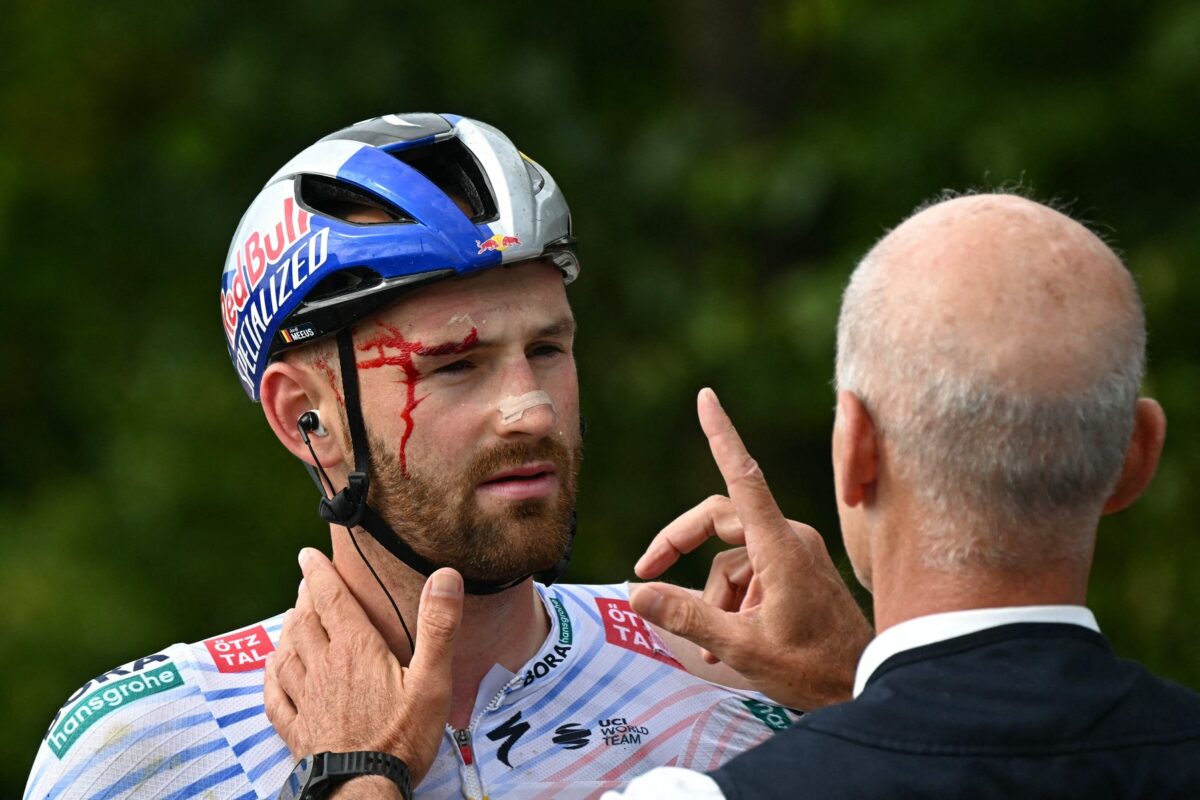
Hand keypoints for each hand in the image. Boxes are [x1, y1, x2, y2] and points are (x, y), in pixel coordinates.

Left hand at [264, 547, 462, 785]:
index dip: (319, 573)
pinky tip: (273, 670)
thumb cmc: (402, 737)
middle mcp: (323, 667)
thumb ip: (438, 627)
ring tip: (293, 618)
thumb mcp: (431, 680)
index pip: (330, 599)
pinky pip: (275, 695)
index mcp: (354, 649)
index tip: (308, 555)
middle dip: (306, 597)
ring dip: (288, 630)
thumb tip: (446, 575)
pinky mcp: (297, 729)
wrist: (364, 790)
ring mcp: (306, 699)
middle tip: (307, 582)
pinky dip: (271, 675)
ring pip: (287, 653)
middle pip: (305, 621)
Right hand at [629, 388, 871, 709]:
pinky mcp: (800, 571)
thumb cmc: (812, 669)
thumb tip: (636, 594)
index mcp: (780, 546)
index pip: (742, 477)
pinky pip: (751, 572)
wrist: (868, 686)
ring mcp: (797, 553)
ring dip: (711, 596)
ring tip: (711, 645)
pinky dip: (732, 601)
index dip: (721, 434)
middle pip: (720, 521)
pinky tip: (725, 643)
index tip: (705, 398)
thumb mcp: (742, 647)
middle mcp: (790, 538)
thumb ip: (687, 616)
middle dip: (680, 547)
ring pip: (732, 557)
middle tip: (643, 574)